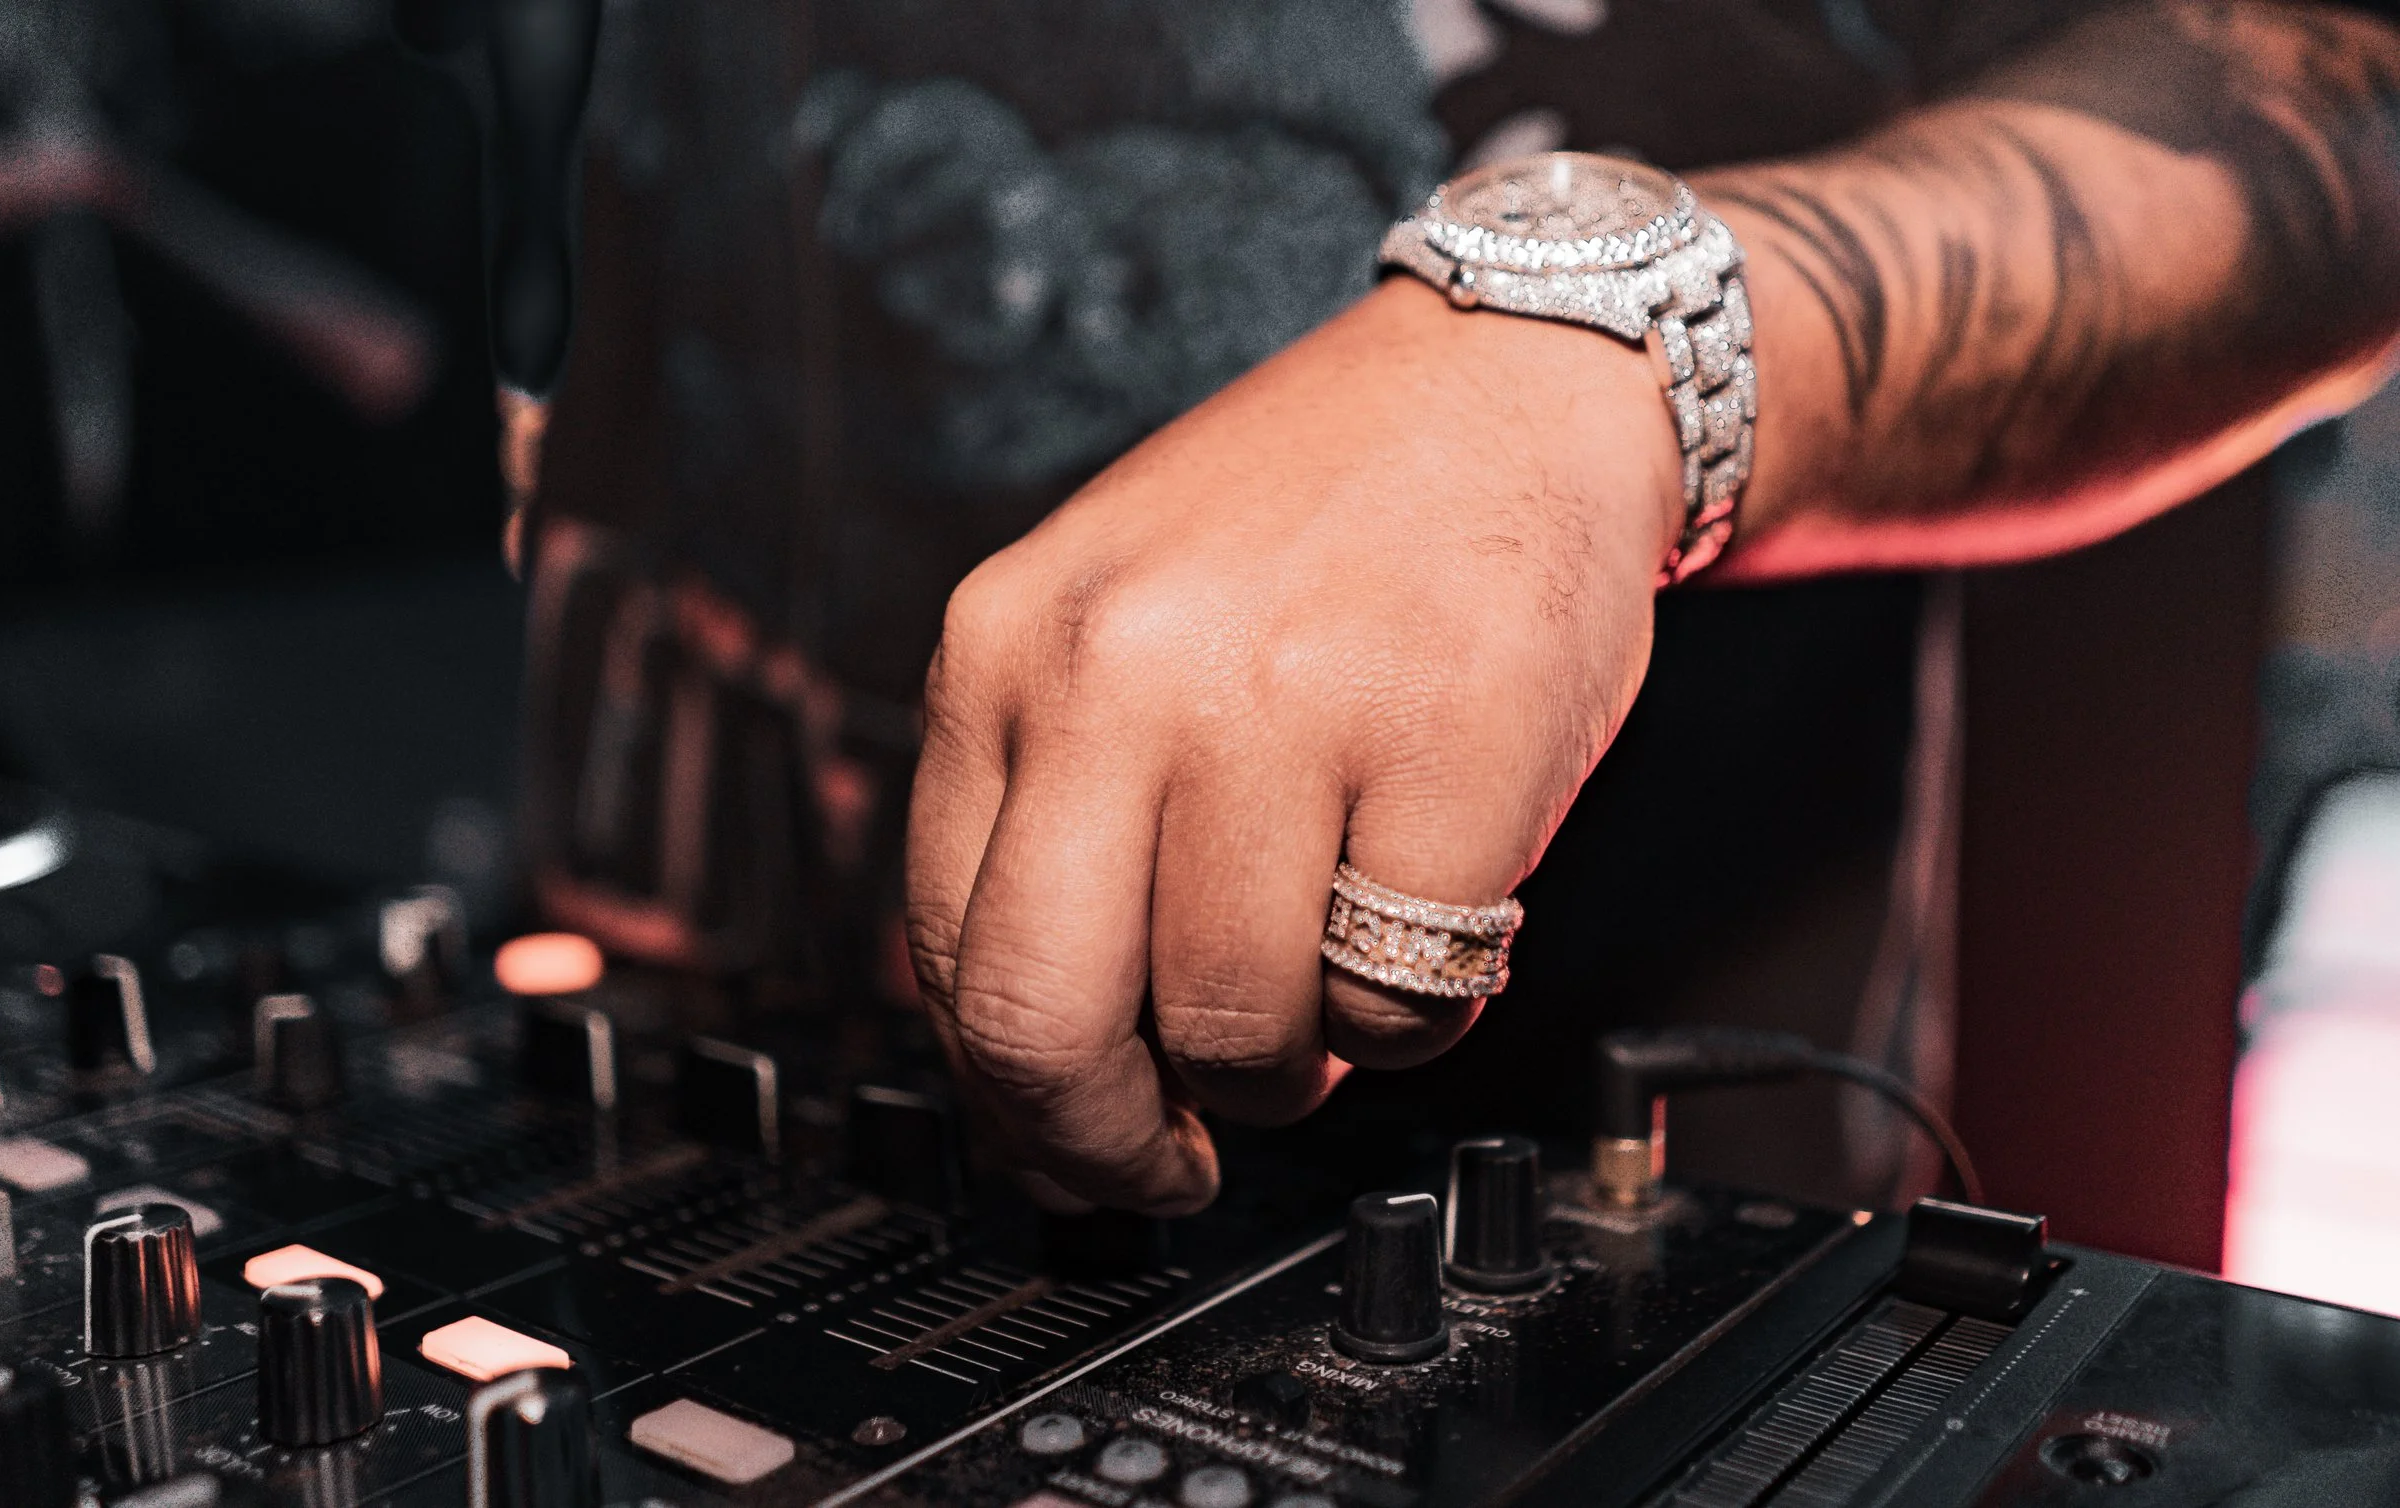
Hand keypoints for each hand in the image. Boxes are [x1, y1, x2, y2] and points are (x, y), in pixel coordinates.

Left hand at [905, 277, 1684, 1212]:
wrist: (1508, 382)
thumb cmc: (1313, 524)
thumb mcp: (1112, 627)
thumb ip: (1053, 818)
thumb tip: (1046, 1064)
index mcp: (1007, 645)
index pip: (948, 958)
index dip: (1017, 1099)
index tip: (1077, 1136)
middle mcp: (1119, 667)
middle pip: (1049, 1026)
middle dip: (1115, 1143)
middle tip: (1177, 1155)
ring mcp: (1283, 701)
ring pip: (1242, 1034)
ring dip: (1298, 1066)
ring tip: (1334, 975)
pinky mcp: (1448, 744)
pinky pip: (1404, 1001)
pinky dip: (1427, 1008)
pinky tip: (1432, 911)